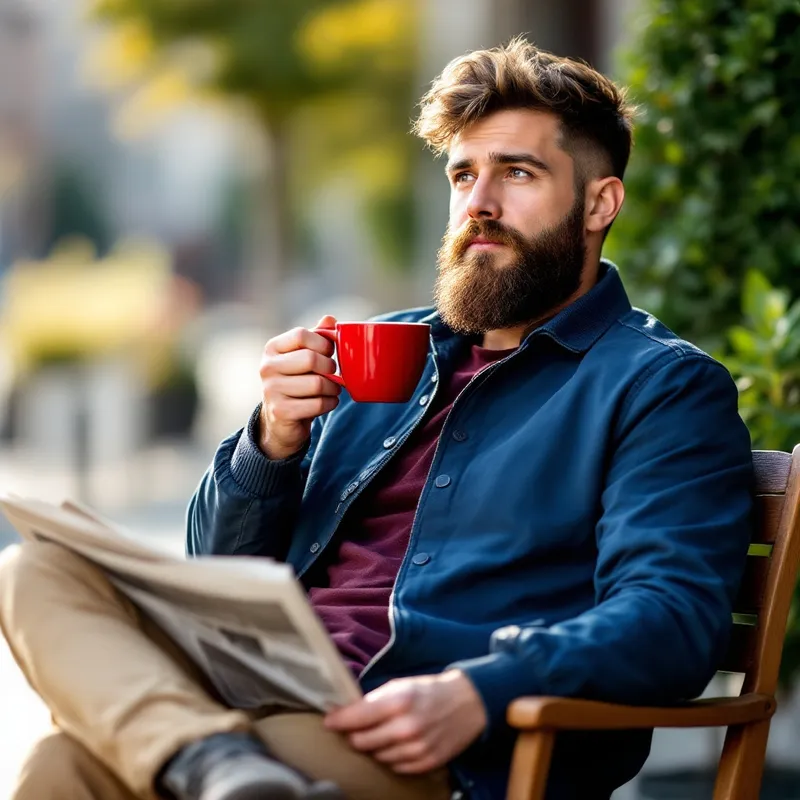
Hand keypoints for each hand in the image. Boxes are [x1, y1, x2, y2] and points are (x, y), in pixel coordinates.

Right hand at [258, 315, 340, 459]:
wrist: (281, 421)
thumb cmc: (297, 382)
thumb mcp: (303, 356)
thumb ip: (316, 337)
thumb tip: (329, 319)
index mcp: (272, 349)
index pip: (301, 334)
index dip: (323, 342)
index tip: (329, 352)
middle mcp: (267, 367)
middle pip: (310, 358)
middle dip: (330, 366)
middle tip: (333, 373)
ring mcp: (271, 390)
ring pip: (317, 383)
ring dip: (333, 388)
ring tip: (332, 389)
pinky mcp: (281, 411)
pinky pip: (318, 404)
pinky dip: (330, 403)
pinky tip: (327, 402)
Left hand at [324, 670, 486, 774]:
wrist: (467, 703)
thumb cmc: (429, 691)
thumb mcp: (400, 685)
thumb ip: (373, 700)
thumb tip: (344, 712)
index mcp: (398, 702)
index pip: (355, 718)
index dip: (337, 720)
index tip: (329, 721)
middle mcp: (406, 727)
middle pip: (361, 742)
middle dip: (355, 734)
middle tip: (357, 727)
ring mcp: (416, 749)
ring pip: (376, 757)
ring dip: (374, 746)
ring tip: (384, 732)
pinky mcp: (425, 763)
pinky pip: (395, 767)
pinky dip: (391, 756)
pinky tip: (398, 743)